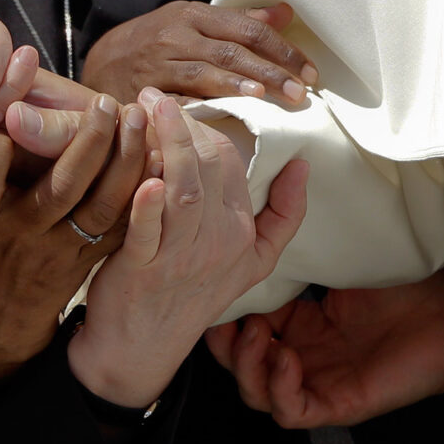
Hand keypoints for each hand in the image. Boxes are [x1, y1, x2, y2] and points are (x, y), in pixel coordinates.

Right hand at [0, 95, 147, 384]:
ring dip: (123, 160)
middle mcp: (22, 234)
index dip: (3, 139)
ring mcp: (60, 250)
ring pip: (100, 206)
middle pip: (61, 186)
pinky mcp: (88, 260)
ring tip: (135, 118)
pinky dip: (141, 194)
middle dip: (87, 140)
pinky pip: (121, 227)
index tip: (14, 107)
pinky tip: (157, 159)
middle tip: (103, 101)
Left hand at [66, 92, 308, 406]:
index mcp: (240, 230)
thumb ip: (285, 214)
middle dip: (182, 123)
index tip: (175, 106)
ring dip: (166, 144)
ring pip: (183, 189)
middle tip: (154, 95)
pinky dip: (145, 205)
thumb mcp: (256, 261)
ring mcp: (178, 256)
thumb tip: (303, 165)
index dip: (205, 128)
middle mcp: (215, 241)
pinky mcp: (141, 270)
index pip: (232, 161)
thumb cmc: (193, 295)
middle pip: (209, 166)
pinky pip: (147, 232)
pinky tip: (143, 178)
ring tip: (145, 107)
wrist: (142, 349)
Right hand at [81, 1, 316, 104]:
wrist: (102, 62)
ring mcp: (159, 65)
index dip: (283, 51)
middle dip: (269, 72)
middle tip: (298, 94)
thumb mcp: (195, 23)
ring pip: (204, 74)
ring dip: (236, 86)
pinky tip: (221, 119)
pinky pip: (176, 102)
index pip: (249, 30)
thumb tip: (285, 15)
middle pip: (232, 51)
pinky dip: (199, 110)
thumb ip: (240, 22)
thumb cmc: (160, 45)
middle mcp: (177, 36)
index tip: (310, 73)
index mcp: (196, 16)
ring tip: (265, 99)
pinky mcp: (145, 93)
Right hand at [205, 267, 443, 427]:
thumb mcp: (350, 258)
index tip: (221, 285)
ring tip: (253, 335)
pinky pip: (293, 412)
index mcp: (305, 324)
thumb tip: (281, 199)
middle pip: (242, 365)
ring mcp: (321, 382)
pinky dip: (280, 389)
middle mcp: (307, 356)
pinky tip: (286, 358)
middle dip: (224, 345)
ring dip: (246, 366)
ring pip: (258, 393)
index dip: (229, 312)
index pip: (247, 326)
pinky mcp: (341, 405)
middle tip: (224, 317)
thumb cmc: (416, 286)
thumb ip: (313, 244)